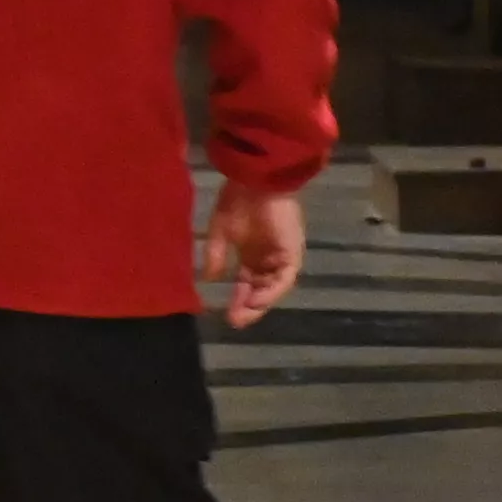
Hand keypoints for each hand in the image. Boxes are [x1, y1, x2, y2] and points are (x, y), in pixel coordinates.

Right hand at [198, 178, 306, 328]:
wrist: (255, 180)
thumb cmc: (238, 200)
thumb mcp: (219, 231)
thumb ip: (216, 255)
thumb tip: (210, 278)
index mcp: (252, 254)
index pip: (248, 284)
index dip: (239, 300)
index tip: (226, 315)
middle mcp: (268, 258)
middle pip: (261, 290)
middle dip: (249, 307)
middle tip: (234, 321)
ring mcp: (282, 255)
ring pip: (274, 287)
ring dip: (261, 303)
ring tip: (244, 314)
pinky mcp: (291, 251)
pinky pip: (284, 277)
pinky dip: (271, 291)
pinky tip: (256, 300)